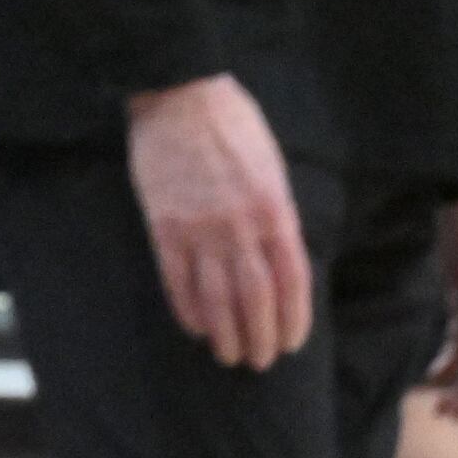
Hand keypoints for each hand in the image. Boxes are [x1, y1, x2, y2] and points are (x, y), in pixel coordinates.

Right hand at [127, 73, 310, 371]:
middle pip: (257, 299)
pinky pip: (178, 279)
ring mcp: (201, 229)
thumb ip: (277, 212)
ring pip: (218, 298)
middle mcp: (242, 227)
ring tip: (229, 356)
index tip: (291, 344)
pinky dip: (187, 308)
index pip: (292, 281)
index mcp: (275, 210)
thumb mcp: (272, 166)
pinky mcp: (164, 225)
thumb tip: (278, 256)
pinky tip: (194, 327)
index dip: (293, 319)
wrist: (179, 95)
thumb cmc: (232, 124)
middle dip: (261, 338)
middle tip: (260, 362)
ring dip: (226, 334)